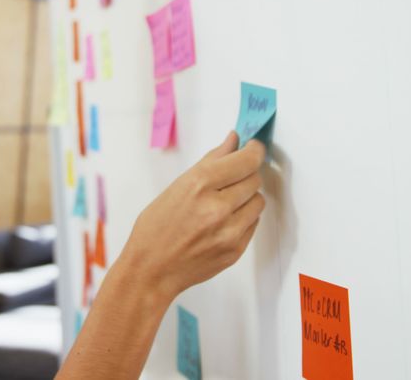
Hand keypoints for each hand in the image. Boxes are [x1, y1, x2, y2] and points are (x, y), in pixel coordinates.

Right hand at [119, 131, 266, 302]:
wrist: (152, 270)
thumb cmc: (156, 227)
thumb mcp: (178, 186)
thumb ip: (211, 162)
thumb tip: (234, 141)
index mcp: (200, 185)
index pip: (247, 160)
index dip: (255, 151)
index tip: (254, 148)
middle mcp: (217, 207)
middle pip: (255, 179)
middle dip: (246, 174)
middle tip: (232, 178)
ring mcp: (229, 231)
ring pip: (258, 201)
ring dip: (247, 197)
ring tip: (225, 202)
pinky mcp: (236, 250)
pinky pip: (253, 223)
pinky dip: (243, 218)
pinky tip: (223, 221)